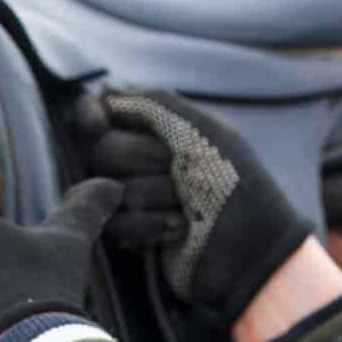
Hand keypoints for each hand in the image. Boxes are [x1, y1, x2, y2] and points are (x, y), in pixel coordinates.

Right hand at [68, 89, 312, 326]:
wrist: (250, 247)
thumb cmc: (235, 181)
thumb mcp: (203, 130)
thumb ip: (155, 103)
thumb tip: (107, 95)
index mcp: (157, 127)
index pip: (99, 111)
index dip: (90, 116)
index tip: (97, 124)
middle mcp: (139, 159)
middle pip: (100, 149)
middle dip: (142, 158)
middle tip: (176, 169)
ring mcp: (134, 197)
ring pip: (106, 188)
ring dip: (154, 196)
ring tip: (188, 206)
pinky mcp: (132, 234)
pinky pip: (114, 223)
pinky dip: (149, 225)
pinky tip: (178, 229)